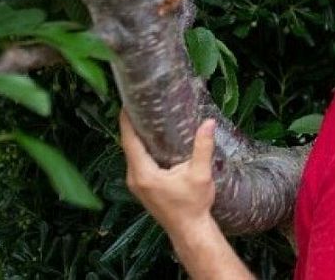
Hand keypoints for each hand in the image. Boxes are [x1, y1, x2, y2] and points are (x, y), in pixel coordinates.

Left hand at [120, 110, 217, 235]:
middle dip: (132, 125)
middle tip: (139, 104)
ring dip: (136, 138)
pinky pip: (136, 163)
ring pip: (131, 155)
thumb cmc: (194, 206)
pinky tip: (151, 141)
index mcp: (144, 173)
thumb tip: (208, 123)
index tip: (127, 103)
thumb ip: (203, 147)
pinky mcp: (142, 188)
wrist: (190, 231)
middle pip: (128, 146)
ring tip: (145, 117)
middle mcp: (135, 179)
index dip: (126, 121)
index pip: (129, 141)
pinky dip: (140, 149)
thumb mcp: (200, 174)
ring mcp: (136, 185)